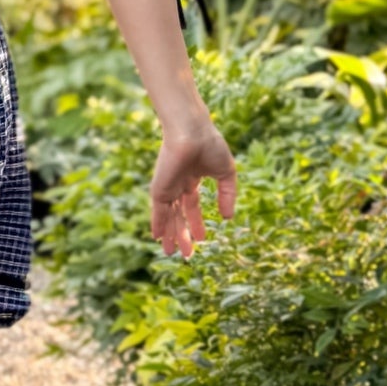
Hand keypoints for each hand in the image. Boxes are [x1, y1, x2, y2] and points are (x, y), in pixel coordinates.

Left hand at [151, 116, 236, 258]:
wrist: (191, 132)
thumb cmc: (210, 146)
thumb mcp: (226, 173)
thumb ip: (227, 195)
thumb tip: (228, 218)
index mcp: (192, 177)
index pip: (192, 204)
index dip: (196, 222)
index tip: (202, 238)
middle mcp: (178, 184)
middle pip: (179, 215)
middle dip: (183, 234)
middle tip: (187, 253)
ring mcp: (167, 187)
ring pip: (169, 217)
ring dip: (171, 235)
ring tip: (172, 253)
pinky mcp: (159, 189)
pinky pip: (158, 211)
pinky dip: (158, 225)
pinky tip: (158, 238)